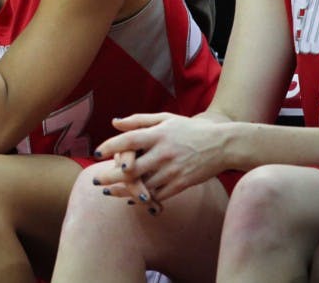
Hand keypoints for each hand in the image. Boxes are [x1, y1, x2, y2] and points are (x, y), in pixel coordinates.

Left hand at [92, 113, 228, 205]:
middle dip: (111, 176)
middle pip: (132, 168)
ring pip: (143, 185)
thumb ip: (139, 120)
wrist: (222, 145)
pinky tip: (130, 199)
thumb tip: (114, 123)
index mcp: (159, 134)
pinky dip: (143, 198)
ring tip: (109, 192)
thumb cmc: (189, 129)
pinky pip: (158, 195)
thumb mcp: (165, 118)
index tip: (96, 153)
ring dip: (123, 191)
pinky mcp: (182, 183)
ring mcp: (173, 170)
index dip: (111, 146)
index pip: (129, 140)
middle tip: (96, 180)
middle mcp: (164, 153)